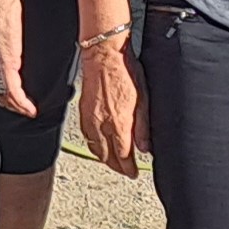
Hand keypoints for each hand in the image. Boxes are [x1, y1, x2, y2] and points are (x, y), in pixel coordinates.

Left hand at [0, 0, 31, 112]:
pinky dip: (21, 103)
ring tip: (27, 111)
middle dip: (7, 102)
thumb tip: (0, 23)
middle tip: (19, 109)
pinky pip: (13, 91)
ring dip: (16, 106)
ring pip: (3, 94)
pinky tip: (30, 110)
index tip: (6, 97)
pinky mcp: (7, 62)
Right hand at [78, 37, 144, 178]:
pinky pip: (87, 136)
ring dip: (104, 158)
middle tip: (125, 171)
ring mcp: (90, 119)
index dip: (128, 168)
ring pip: (95, 148)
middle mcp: (102, 125)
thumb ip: (143, 127)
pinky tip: (98, 145)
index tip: (133, 173)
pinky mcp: (83, 111)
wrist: (104, 56)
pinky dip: (93, 146)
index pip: (123, 155)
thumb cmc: (126, 72)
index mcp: (119, 124)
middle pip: (107, 156)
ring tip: (113, 162)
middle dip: (116, 167)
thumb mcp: (144, 100)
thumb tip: (145, 147)